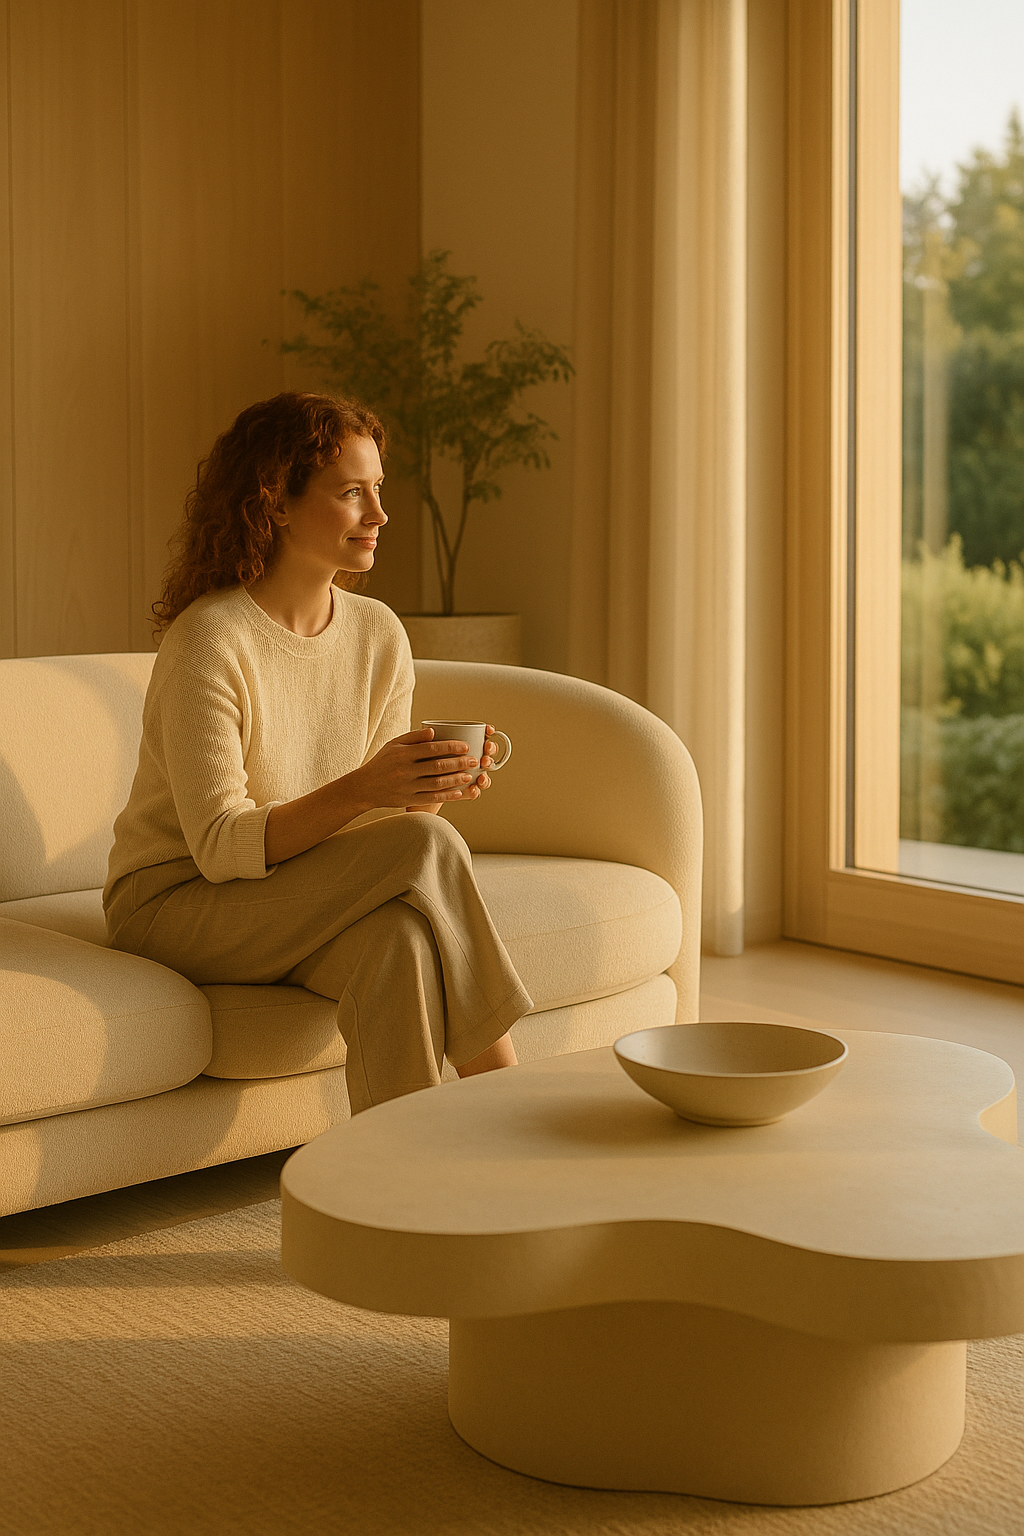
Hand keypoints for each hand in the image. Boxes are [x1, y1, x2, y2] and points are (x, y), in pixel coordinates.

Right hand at [349, 728, 483, 809]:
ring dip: (456, 780)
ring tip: (469, 775)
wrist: (364, 787)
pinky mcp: (408, 800)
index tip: (465, 746)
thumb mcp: (393, 745)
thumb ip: (413, 737)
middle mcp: (405, 770)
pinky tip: (459, 792)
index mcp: (403, 754)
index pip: (431, 748)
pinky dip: (447, 796)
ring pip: (437, 783)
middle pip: (437, 766)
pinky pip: (431, 798)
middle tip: (474, 760)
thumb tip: (434, 731)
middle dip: (458, 763)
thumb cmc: (382, 762)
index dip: (450, 747)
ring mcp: (407, 787)